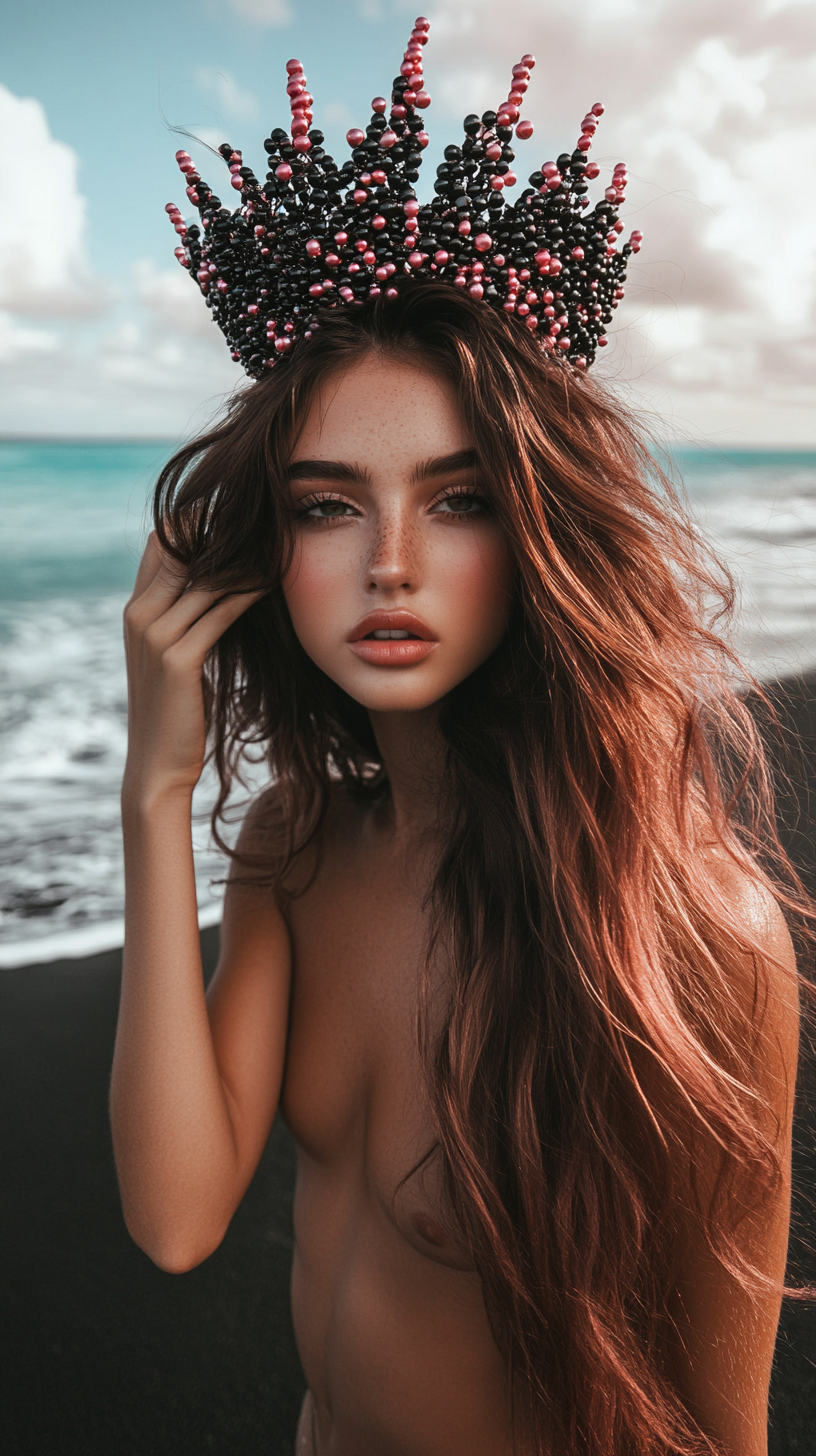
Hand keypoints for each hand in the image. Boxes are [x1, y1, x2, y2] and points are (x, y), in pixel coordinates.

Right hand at [122, 533, 263, 806]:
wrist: (158, 766)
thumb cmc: (176, 713)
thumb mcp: (174, 657)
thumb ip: (186, 619)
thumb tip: (224, 587)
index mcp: (135, 610)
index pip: (160, 542)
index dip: (195, 520)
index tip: (237, 514)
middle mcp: (139, 615)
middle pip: (179, 547)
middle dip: (220, 528)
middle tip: (263, 515)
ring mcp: (155, 636)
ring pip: (203, 577)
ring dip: (242, 556)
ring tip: (275, 540)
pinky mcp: (179, 659)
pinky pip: (219, 611)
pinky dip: (247, 592)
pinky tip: (272, 581)